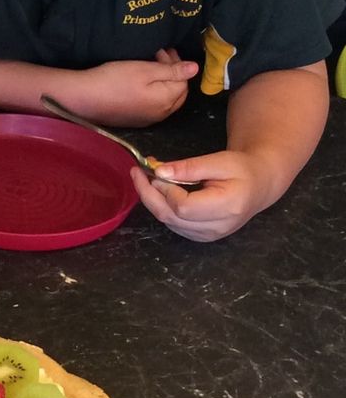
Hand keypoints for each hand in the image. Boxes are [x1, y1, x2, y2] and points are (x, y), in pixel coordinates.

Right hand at [70, 49, 197, 127]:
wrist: (85, 98)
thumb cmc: (115, 80)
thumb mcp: (145, 70)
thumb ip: (172, 70)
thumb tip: (195, 69)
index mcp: (167, 100)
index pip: (183, 80)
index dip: (176, 63)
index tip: (162, 50)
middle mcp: (161, 114)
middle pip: (178, 92)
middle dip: (173, 73)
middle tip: (159, 55)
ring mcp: (148, 119)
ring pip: (166, 100)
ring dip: (164, 82)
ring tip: (150, 67)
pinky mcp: (136, 120)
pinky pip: (154, 106)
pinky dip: (154, 92)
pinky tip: (142, 83)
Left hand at [130, 150, 274, 241]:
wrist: (258, 186)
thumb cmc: (242, 170)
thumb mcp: (219, 161)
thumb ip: (190, 167)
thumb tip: (159, 171)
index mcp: (228, 207)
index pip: (184, 206)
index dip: (165, 190)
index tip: (155, 170)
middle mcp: (218, 227)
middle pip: (171, 217)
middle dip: (149, 195)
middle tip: (137, 173)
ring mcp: (209, 235)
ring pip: (169, 222)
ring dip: (153, 200)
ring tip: (147, 178)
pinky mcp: (201, 236)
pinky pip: (174, 224)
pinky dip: (163, 207)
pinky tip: (160, 191)